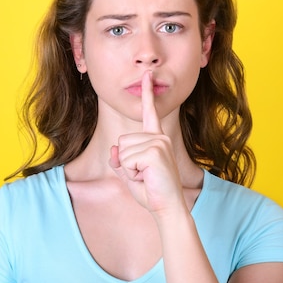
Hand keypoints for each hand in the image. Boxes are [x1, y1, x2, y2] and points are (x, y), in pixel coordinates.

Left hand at [109, 70, 183, 214]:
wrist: (167, 208)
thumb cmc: (151, 192)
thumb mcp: (129, 174)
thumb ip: (120, 160)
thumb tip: (116, 149)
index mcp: (156, 138)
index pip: (150, 112)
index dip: (147, 93)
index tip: (147, 75)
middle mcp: (159, 137)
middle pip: (122, 141)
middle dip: (125, 163)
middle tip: (144, 175)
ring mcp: (159, 142)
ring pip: (123, 151)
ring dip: (129, 169)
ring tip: (146, 177)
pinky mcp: (155, 151)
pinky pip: (126, 160)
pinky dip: (131, 174)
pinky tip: (147, 178)